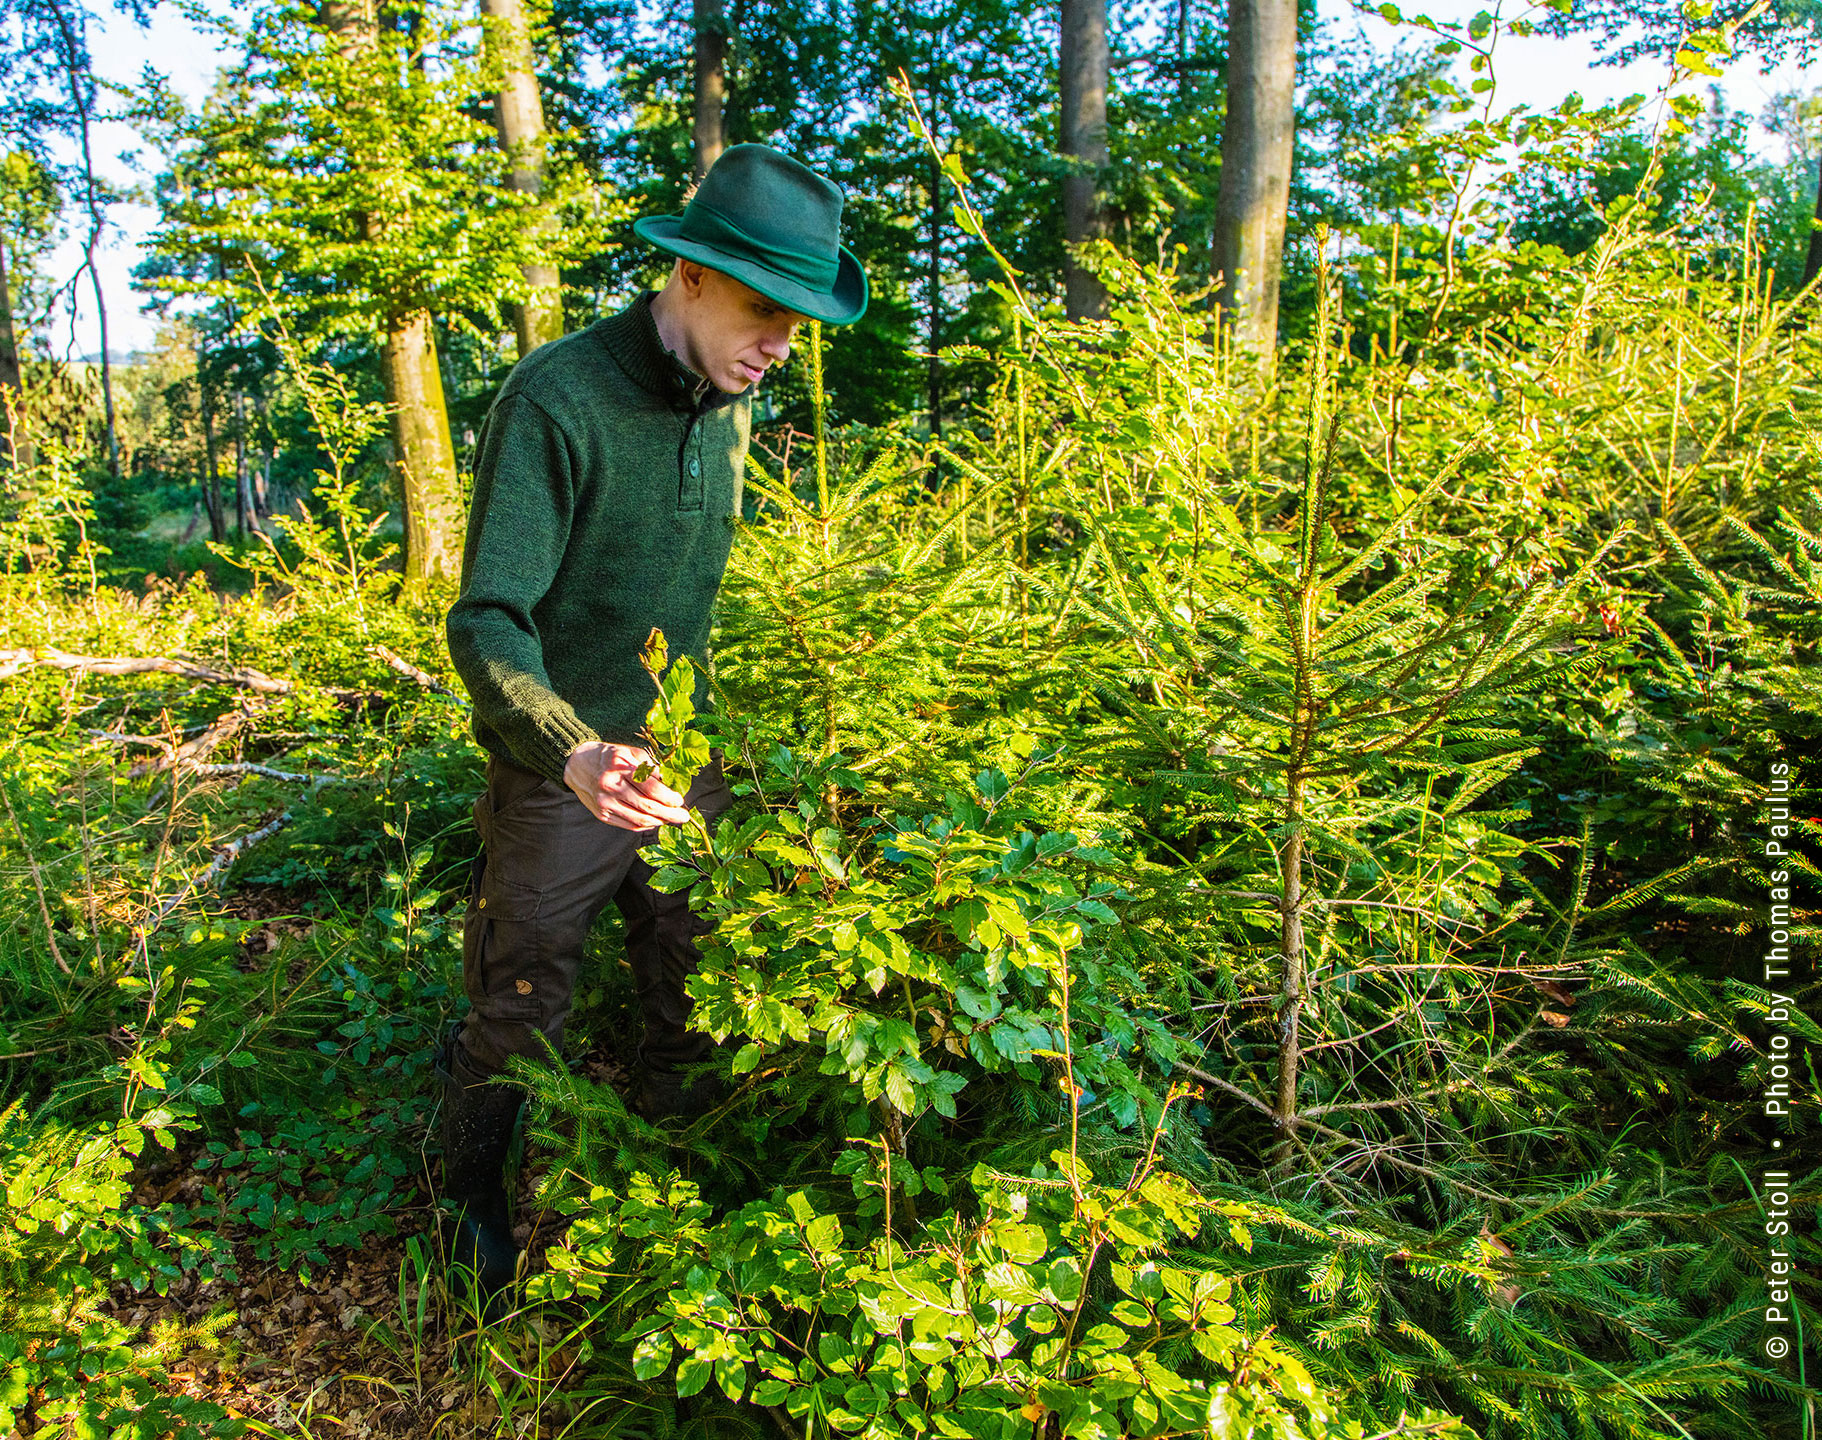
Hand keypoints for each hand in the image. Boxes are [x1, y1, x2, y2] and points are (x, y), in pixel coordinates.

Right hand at [563, 741, 692, 830]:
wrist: (576, 764)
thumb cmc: (609, 757)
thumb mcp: (630, 752)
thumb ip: (651, 766)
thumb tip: (671, 785)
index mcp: (620, 767)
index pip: (651, 788)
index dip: (669, 797)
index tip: (680, 800)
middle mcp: (611, 786)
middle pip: (647, 807)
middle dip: (669, 814)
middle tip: (683, 817)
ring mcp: (604, 803)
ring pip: (639, 819)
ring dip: (659, 822)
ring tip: (670, 819)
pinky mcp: (601, 814)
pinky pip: (628, 825)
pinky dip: (644, 825)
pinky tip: (654, 821)